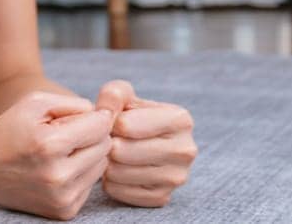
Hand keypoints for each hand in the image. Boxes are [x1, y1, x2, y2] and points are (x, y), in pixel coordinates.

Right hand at [0, 92, 114, 220]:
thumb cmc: (7, 130)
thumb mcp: (34, 103)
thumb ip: (74, 104)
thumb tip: (105, 117)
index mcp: (50, 144)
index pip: (101, 127)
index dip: (93, 117)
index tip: (78, 117)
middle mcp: (58, 175)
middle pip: (105, 148)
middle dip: (91, 137)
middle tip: (65, 135)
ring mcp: (62, 197)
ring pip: (100, 168)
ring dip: (87, 157)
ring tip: (60, 153)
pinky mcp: (64, 211)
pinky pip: (89, 186)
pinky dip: (79, 175)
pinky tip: (56, 169)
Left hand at [95, 80, 196, 207]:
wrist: (137, 143)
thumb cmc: (130, 116)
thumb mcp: (124, 97)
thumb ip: (114, 94)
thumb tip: (106, 109)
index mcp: (180, 119)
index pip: (125, 125)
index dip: (108, 122)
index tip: (111, 122)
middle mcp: (185, 150)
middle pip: (121, 151)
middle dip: (107, 144)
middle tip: (109, 140)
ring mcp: (176, 177)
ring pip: (117, 173)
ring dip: (105, 163)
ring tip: (112, 154)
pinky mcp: (162, 197)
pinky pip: (118, 191)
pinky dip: (109, 181)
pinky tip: (117, 170)